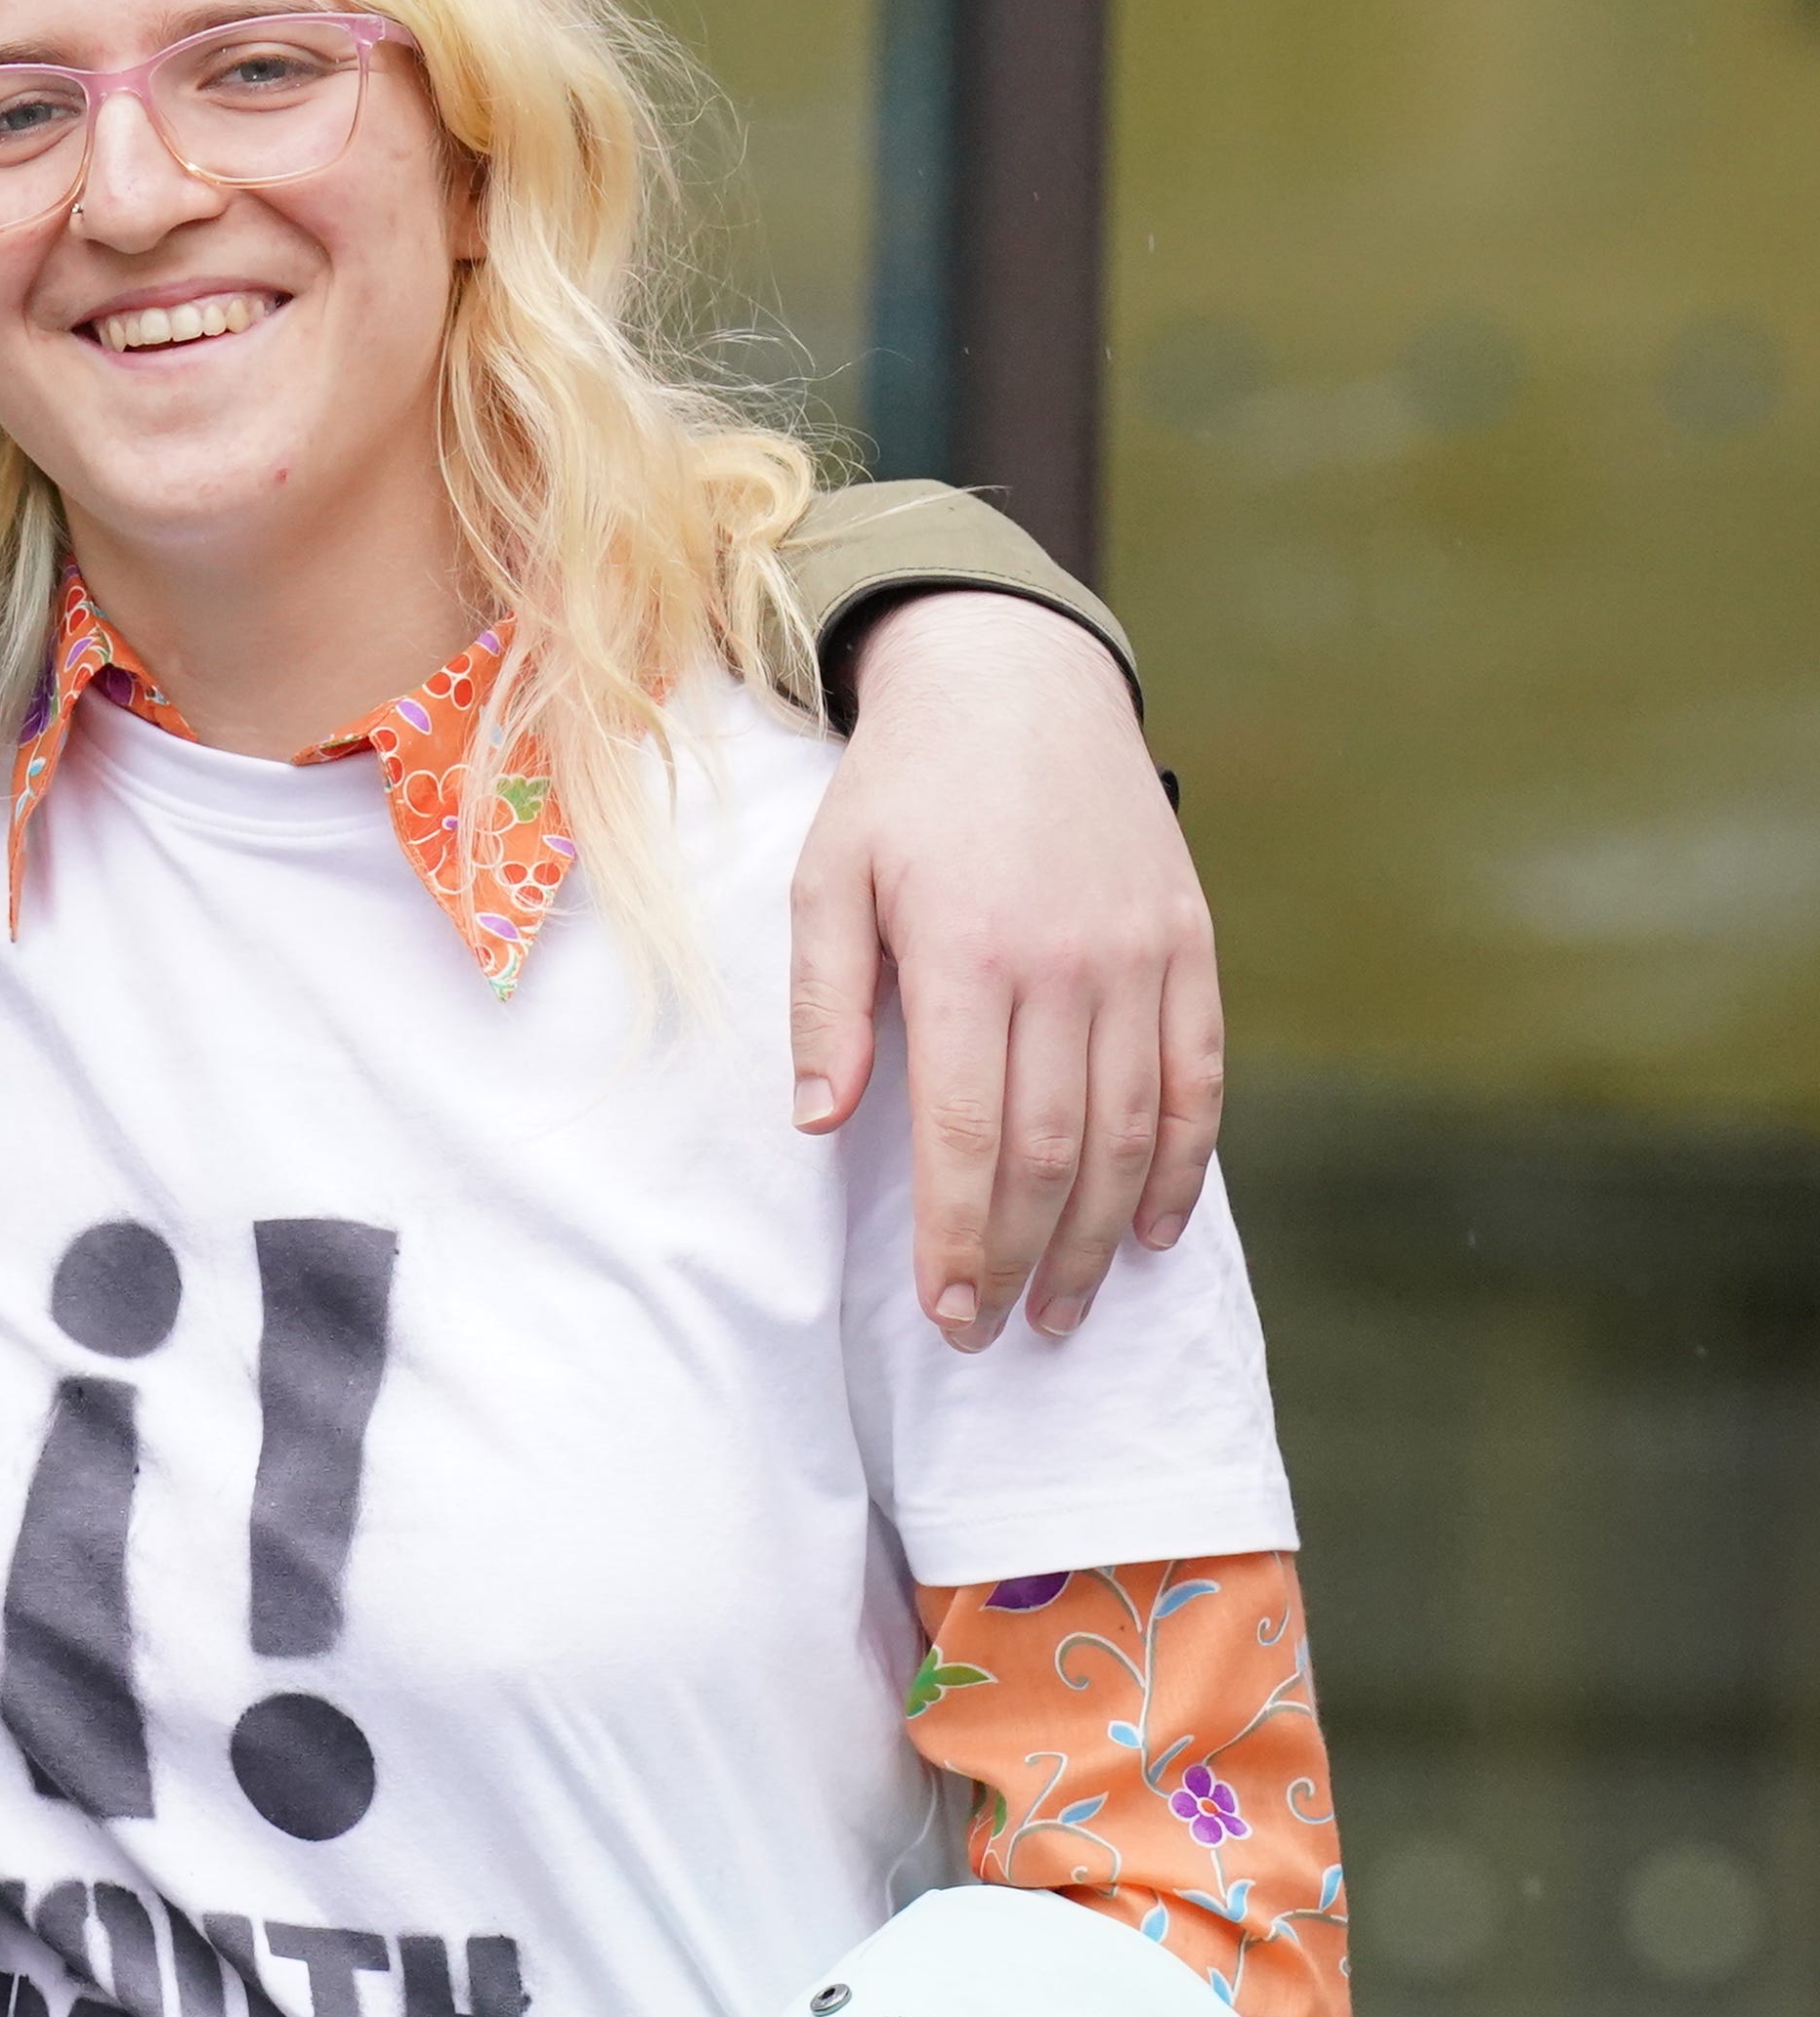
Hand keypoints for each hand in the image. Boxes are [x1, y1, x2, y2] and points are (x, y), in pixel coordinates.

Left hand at [787, 590, 1221, 1349]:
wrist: (1016, 684)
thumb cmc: (901, 790)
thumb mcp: (828, 878)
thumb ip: (822, 1004)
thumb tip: (819, 1124)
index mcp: (966, 953)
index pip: (970, 1134)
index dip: (962, 1236)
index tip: (944, 1312)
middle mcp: (1065, 963)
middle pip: (1056, 1151)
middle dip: (1025, 1257)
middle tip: (995, 1333)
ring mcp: (1139, 956)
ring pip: (1132, 1129)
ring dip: (1104, 1234)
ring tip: (1067, 1308)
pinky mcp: (1189, 944)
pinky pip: (1197, 1076)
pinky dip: (1183, 1162)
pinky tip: (1156, 1226)